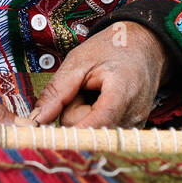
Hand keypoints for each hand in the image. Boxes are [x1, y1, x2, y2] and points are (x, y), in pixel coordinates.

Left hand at [31, 22, 172, 128]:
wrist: (145, 47)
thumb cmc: (112, 49)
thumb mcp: (78, 61)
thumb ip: (57, 92)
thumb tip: (35, 121)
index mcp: (122, 93)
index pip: (93, 127)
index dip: (70, 132)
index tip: (49, 132)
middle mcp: (133, 116)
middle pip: (87, 132)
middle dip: (75, 114)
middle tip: (83, 90)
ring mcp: (134, 127)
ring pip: (92, 135)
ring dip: (85, 119)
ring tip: (96, 94)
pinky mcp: (132, 133)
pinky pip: (101, 134)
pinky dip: (95, 121)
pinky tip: (103, 104)